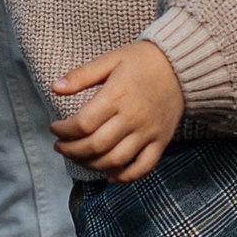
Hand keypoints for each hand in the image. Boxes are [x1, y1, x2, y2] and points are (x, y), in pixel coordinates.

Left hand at [49, 41, 185, 183]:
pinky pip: (143, 167)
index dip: (63, 131)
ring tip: (78, 158)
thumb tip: (55, 88)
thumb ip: (82, 75)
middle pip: (95, 146)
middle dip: (72, 151)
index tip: (54, 129)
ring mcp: (148, 132)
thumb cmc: (143, 60)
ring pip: (115, 160)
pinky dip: (125, 177)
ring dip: (91, 165)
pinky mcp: (161, 141)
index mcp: (117, 96)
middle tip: (60, 147)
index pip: (83, 124)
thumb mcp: (111, 59)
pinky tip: (109, 176)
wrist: (181, 66)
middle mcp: (133, 118)